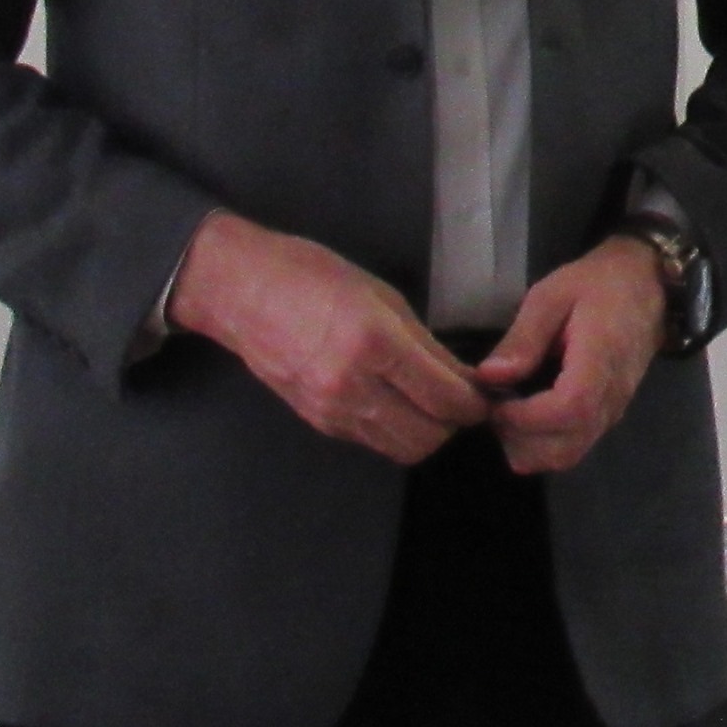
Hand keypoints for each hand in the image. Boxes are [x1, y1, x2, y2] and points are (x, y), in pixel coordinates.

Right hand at [170, 210, 493, 464]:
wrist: (241, 293)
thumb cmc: (314, 276)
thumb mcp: (383, 296)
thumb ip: (425, 344)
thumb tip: (464, 379)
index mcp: (375, 344)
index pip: (445, 399)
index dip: (475, 403)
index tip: (485, 393)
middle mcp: (353, 386)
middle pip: (426, 439)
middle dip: (453, 424)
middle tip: (460, 400)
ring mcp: (331, 410)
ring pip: (400, 450)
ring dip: (424, 433)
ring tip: (430, 404)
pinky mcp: (318, 423)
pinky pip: (371, 441)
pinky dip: (394, 430)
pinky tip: (397, 403)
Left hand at [476, 235, 669, 475]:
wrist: (648, 284)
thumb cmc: (598, 283)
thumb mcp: (552, 295)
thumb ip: (523, 337)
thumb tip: (488, 376)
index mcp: (600, 360)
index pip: (567, 410)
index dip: (524, 417)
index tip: (496, 402)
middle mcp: (611, 395)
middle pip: (565, 449)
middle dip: (519, 439)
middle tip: (495, 407)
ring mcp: (613, 410)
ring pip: (568, 456)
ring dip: (529, 447)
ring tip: (508, 412)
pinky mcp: (609, 414)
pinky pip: (575, 446)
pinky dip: (544, 444)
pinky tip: (527, 414)